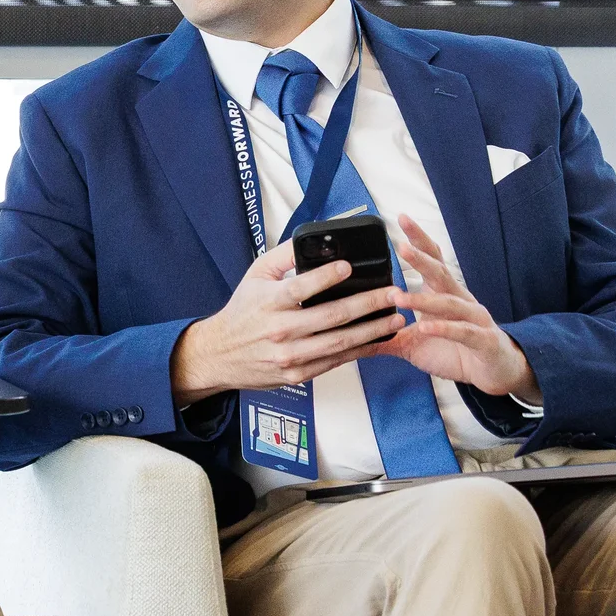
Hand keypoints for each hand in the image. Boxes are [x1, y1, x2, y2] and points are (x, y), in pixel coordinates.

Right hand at [171, 239, 402, 405]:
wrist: (220, 355)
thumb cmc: (242, 312)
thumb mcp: (255, 275)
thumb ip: (284, 256)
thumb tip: (315, 240)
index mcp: (268, 302)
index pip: (300, 287)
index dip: (326, 276)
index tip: (348, 266)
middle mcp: (280, 330)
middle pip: (331, 317)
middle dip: (368, 304)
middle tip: (392, 294)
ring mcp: (290, 356)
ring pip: (339, 343)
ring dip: (372, 330)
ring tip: (396, 318)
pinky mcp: (298, 374)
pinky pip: (335, 362)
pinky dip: (359, 351)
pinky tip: (377, 340)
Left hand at [382, 216, 539, 399]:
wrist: (495, 373)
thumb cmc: (456, 351)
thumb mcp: (415, 345)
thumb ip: (388, 337)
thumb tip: (356, 335)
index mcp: (444, 294)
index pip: (432, 260)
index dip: (418, 240)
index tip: (401, 219)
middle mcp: (460, 300)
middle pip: (440, 273)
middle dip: (420, 259)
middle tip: (400, 246)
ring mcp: (474, 318)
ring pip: (448, 303)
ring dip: (422, 300)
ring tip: (398, 297)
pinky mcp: (484, 340)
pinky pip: (462, 331)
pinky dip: (444, 329)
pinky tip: (425, 327)